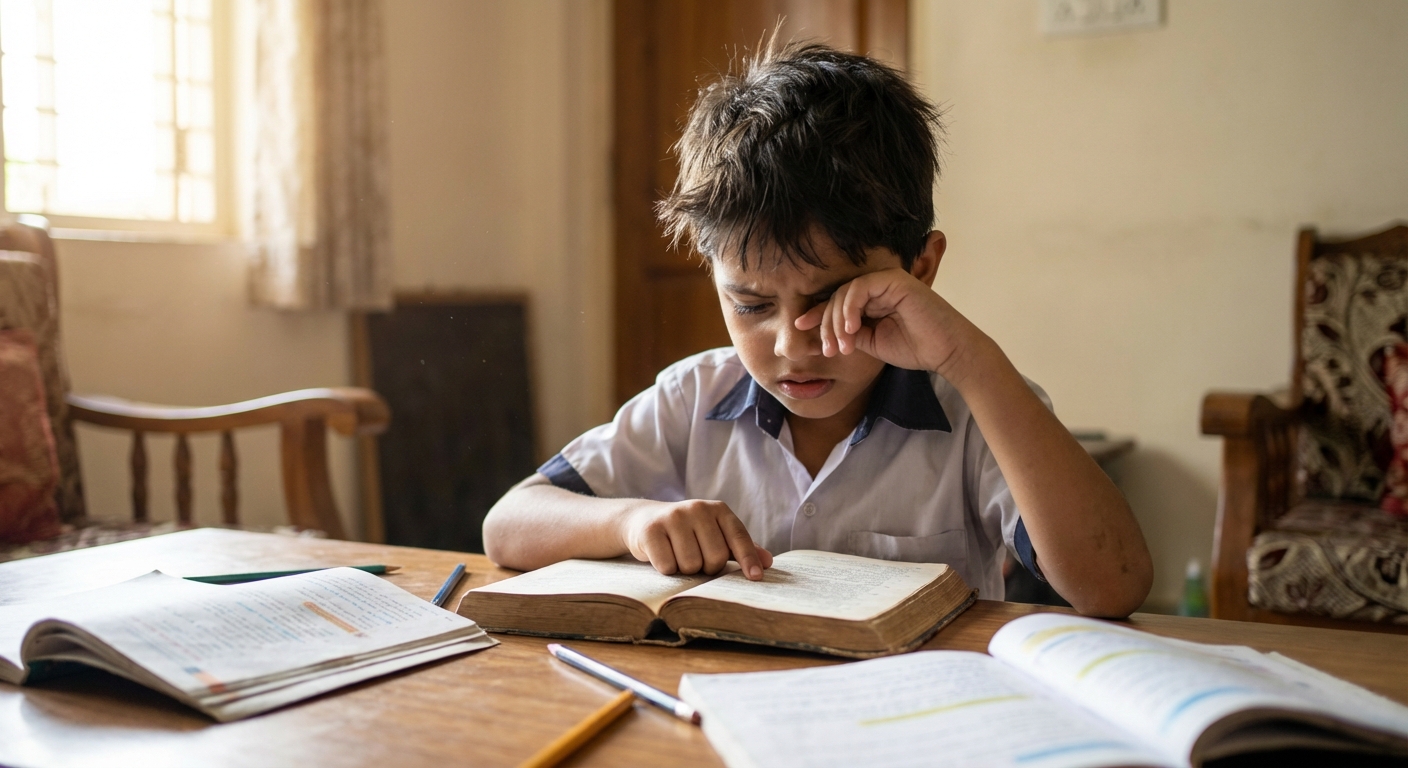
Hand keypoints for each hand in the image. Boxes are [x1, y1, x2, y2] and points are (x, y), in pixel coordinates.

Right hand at [619, 499, 772, 579]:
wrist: (643, 520)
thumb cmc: (687, 533)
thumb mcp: (714, 534)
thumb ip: (739, 547)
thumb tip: (768, 562)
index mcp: (718, 510)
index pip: (738, 537)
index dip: (748, 559)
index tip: (756, 577)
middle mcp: (697, 508)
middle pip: (716, 557)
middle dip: (708, 568)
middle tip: (697, 560)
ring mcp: (673, 517)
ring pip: (692, 565)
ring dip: (686, 570)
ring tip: (678, 556)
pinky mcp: (651, 530)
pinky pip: (668, 566)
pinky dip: (667, 570)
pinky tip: (662, 557)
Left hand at [795, 268, 973, 375]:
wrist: (946, 352)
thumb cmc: (915, 348)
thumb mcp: (872, 343)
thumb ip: (849, 333)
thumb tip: (821, 333)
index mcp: (872, 299)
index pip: (836, 301)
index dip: (816, 314)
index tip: (800, 328)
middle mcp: (878, 286)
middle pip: (836, 297)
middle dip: (825, 324)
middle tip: (827, 350)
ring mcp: (886, 281)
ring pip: (845, 293)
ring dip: (836, 321)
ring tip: (841, 346)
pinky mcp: (894, 280)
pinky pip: (859, 288)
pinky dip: (849, 309)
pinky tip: (851, 329)